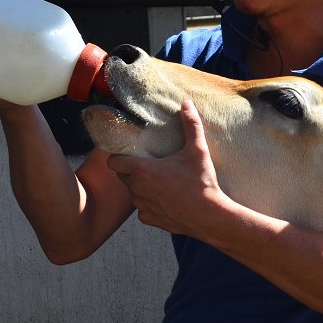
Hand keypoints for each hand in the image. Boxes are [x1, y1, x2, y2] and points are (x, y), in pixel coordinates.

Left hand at [106, 99, 228, 235]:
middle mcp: (137, 189)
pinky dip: (150, 204)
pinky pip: (143, 209)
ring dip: (141, 187)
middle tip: (150, 164)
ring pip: (133, 193)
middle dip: (131, 170)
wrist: (209, 216)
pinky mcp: (150, 219)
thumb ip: (191, 125)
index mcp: (142, 170)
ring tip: (160, 182)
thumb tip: (187, 103)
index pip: (113, 162)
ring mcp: (142, 206)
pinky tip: (166, 199)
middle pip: (122, 176)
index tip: (129, 153)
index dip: (118, 156)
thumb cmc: (202, 183)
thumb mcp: (198, 150)